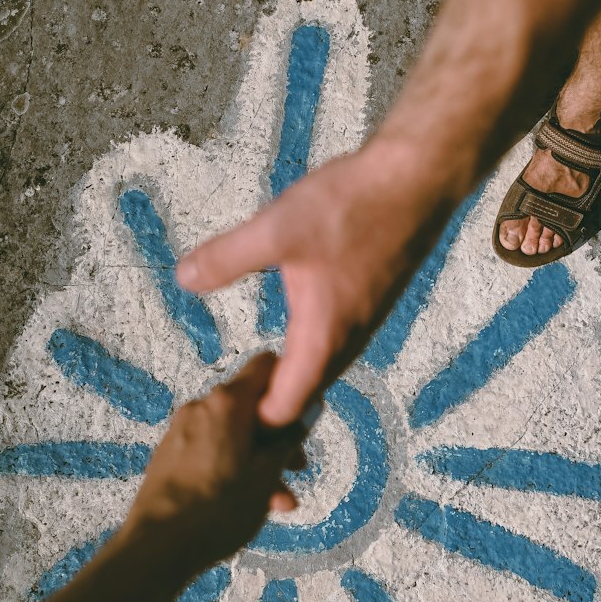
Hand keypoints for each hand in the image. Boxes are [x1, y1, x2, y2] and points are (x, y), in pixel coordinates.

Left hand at [122, 353, 308, 567]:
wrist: (156, 549)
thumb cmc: (219, 510)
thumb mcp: (266, 475)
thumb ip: (289, 437)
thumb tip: (308, 407)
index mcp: (227, 402)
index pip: (267, 365)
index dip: (291, 385)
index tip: (305, 418)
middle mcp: (200, 406)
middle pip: (251, 404)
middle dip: (278, 434)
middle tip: (297, 468)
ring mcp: (181, 430)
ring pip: (233, 433)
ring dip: (259, 459)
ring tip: (277, 502)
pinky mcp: (170, 455)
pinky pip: (212, 449)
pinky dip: (234, 466)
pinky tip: (245, 503)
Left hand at [176, 144, 447, 425]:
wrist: (416, 180)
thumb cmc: (350, 207)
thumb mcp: (276, 229)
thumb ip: (227, 258)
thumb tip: (184, 279)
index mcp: (322, 338)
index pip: (285, 409)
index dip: (253, 422)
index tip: (222, 412)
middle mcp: (348, 341)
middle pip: (306, 396)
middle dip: (269, 403)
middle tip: (227, 395)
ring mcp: (365, 323)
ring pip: (324, 369)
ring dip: (292, 376)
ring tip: (254, 368)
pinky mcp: (372, 302)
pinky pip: (338, 345)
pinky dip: (311, 352)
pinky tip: (292, 328)